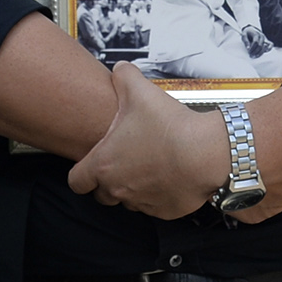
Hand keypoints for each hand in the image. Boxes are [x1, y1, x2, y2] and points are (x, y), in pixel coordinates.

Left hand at [66, 64, 227, 219]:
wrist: (205, 153)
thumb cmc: (171, 128)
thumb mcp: (139, 90)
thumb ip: (123, 76)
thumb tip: (120, 70)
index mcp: (103, 165)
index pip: (76, 181)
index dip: (81, 173)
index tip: (91, 164)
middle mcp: (118, 189)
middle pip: (101, 194)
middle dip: (108, 181)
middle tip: (123, 161)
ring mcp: (142, 203)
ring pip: (128, 201)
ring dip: (133, 188)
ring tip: (148, 166)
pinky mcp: (165, 211)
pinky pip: (154, 206)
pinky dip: (158, 195)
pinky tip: (168, 175)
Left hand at [240, 25, 272, 60]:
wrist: (251, 29)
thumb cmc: (247, 33)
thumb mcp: (244, 35)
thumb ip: (246, 41)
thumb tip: (248, 49)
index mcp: (256, 33)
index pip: (255, 42)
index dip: (252, 48)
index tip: (248, 52)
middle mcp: (261, 36)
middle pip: (260, 45)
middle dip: (255, 51)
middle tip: (250, 55)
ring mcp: (265, 38)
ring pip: (264, 47)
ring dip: (260, 53)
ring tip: (254, 56)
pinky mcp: (267, 41)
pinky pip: (271, 44)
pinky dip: (269, 48)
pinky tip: (265, 52)